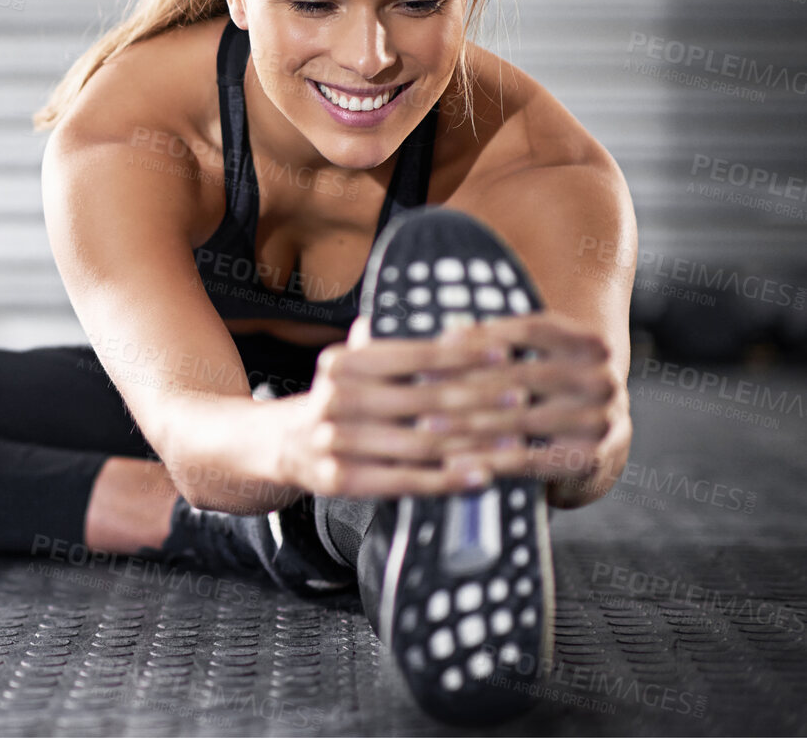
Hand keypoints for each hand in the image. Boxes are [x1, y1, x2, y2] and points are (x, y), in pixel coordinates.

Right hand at [284, 314, 607, 498]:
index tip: (506, 352)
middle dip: (481, 398)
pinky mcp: (339, 480)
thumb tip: (459, 326)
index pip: (415, 354)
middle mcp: (335, 398)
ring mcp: (334, 441)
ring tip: (516, 439)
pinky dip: (447, 479)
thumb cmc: (338, 400)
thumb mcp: (353, 365)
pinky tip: (481, 475)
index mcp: (343, 363)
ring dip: (474, 442)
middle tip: (523, 395)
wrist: (282, 445)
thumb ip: (395, 347)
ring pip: (421, 442)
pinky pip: (404, 480)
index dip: (464, 353)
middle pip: (424, 399)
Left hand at [434, 312, 615, 492]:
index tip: (439, 343)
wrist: (601, 444)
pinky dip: (487, 460)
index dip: (482, 335)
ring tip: (426, 426)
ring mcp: (599, 421)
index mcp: (591, 344)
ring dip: (466, 423)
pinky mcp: (589, 459)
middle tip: (420, 387)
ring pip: (518, 418)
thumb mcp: (541, 360)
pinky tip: (453, 463)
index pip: (529, 330)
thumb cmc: (551, 392)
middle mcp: (602, 379)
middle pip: (520, 376)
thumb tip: (445, 335)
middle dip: (464, 381)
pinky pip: (527, 459)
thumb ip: (503, 347)